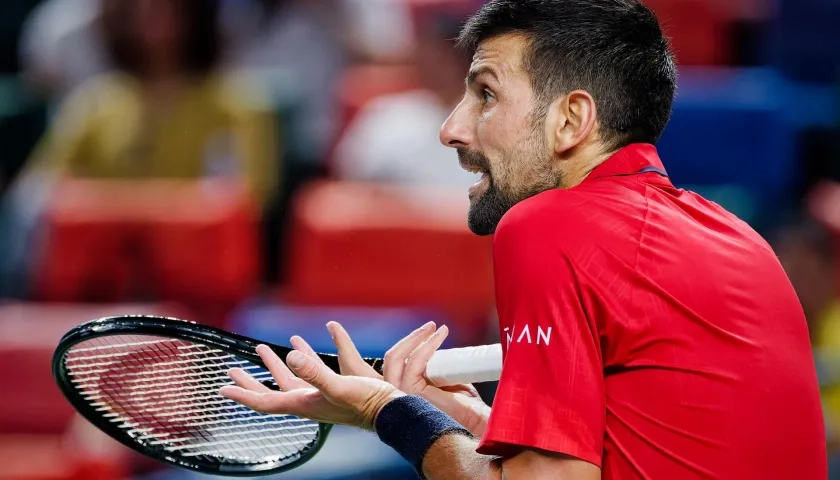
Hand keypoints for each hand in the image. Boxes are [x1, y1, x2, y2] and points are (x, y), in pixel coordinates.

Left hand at [220, 342, 401, 429]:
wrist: (389, 410)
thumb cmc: (365, 403)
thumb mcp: (339, 385)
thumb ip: (314, 371)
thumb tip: (291, 356)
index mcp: (303, 404)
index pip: (265, 402)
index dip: (243, 395)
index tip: (223, 388)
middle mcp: (306, 401)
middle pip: (270, 393)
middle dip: (250, 381)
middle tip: (232, 370)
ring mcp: (318, 396)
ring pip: (288, 381)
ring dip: (273, 366)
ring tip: (262, 349)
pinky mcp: (330, 389)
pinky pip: (308, 373)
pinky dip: (300, 359)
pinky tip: (301, 346)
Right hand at [381, 323, 490, 435]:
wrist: (477, 421)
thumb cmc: (465, 405)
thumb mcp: (445, 379)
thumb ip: (434, 367)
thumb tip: (433, 347)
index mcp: (402, 393)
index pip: (393, 364)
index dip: (405, 344)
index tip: (427, 331)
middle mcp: (396, 396)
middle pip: (391, 359)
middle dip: (408, 338)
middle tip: (430, 326)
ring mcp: (400, 395)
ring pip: (395, 357)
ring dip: (415, 337)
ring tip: (434, 328)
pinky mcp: (411, 393)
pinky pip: (414, 362)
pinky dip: (427, 345)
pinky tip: (439, 335)